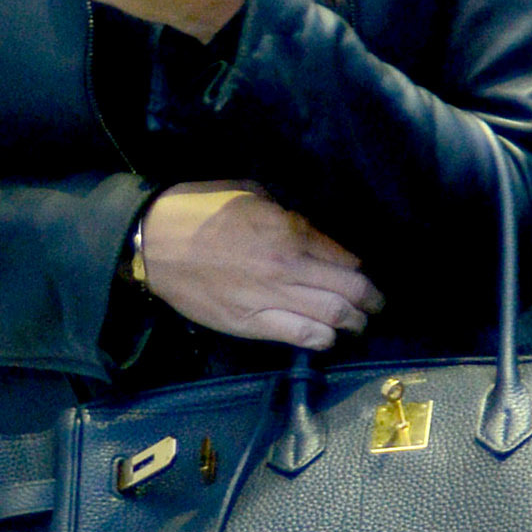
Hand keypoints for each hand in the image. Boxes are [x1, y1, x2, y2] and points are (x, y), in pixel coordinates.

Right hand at [138, 182, 380, 349]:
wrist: (154, 241)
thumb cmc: (199, 209)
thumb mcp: (249, 193)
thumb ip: (285, 213)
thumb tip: (309, 232)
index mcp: (287, 231)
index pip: (342, 255)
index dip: (357, 266)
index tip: (361, 271)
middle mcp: (285, 267)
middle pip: (347, 290)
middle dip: (370, 299)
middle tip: (377, 303)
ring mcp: (268, 298)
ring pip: (330, 316)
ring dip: (353, 322)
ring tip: (360, 324)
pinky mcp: (248, 323)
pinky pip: (297, 335)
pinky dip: (321, 338)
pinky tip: (328, 337)